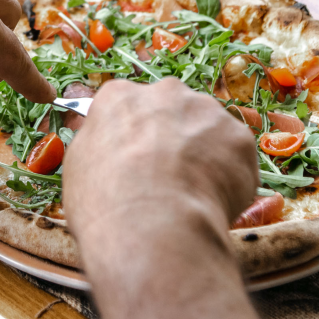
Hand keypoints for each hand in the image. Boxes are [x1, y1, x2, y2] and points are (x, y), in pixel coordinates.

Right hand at [64, 77, 259, 318]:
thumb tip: (105, 144)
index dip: (134, 138)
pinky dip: (231, 177)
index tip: (137, 161)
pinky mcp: (239, 137)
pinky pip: (237, 156)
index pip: (129, 108)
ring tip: (193, 195)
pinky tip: (215, 202)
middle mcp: (165, 92)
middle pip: (173, 111)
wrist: (153, 226)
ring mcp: (206, 111)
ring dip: (205, 155)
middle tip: (169, 177)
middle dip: (173, 138)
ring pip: (208, 130)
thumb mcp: (78, 167)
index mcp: (120, 96)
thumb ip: (97, 144)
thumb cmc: (104, 201)